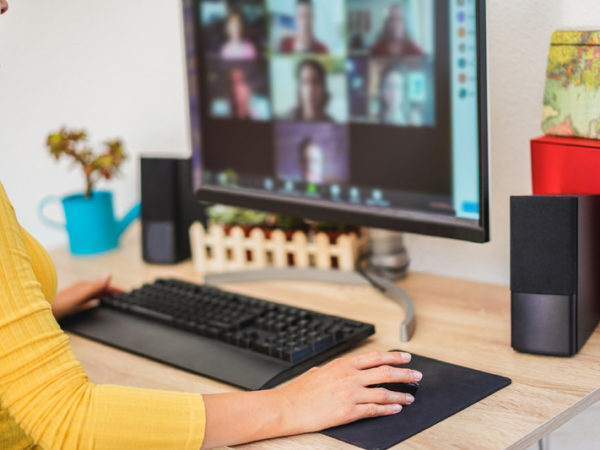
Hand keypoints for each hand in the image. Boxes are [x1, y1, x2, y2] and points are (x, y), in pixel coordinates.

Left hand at [51, 274, 122, 320]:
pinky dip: (97, 301)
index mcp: (84, 285)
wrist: (41, 312)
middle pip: (101, 289)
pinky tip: (97, 304)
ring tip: (115, 299)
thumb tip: (109, 274)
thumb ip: (95, 286)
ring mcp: (77, 295)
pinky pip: (90, 300)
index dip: (116, 288)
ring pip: (96, 294)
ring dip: (106, 295)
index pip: (105, 285)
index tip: (127, 292)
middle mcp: (81, 289)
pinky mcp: (73, 303)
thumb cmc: (59, 305)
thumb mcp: (81, 295)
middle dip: (113, 291)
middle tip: (124, 296)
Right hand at [201, 351, 421, 447]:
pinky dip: (389, 409)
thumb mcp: (318, 371)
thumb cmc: (299, 391)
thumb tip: (341, 370)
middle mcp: (349, 377)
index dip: (394, 357)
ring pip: (383, 392)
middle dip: (404, 374)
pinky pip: (374, 410)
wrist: (288, 407)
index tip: (406, 357)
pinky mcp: (349, 411)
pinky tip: (397, 409)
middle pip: (384, 373)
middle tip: (417, 375)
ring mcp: (350, 394)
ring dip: (400, 394)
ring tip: (411, 396)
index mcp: (342, 364)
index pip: (375, 357)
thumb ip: (334, 370)